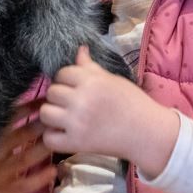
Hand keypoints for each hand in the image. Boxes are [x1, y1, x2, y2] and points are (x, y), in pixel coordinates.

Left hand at [39, 46, 178, 177]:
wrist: (147, 133)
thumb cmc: (132, 103)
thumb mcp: (113, 80)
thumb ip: (91, 68)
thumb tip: (79, 49)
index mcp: (92, 82)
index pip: (63, 73)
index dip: (66, 79)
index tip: (74, 87)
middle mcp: (82, 100)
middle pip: (52, 92)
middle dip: (59, 97)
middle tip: (70, 103)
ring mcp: (77, 123)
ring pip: (45, 113)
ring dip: (52, 115)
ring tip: (64, 118)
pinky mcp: (76, 143)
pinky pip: (49, 138)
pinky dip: (53, 137)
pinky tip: (64, 133)